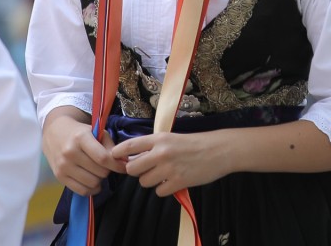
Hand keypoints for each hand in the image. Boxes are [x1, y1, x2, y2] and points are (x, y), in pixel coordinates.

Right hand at [42, 109, 124, 196]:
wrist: (54, 132)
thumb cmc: (79, 132)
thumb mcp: (95, 132)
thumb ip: (110, 146)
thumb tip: (123, 163)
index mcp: (80, 138)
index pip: (103, 158)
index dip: (117, 165)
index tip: (123, 167)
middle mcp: (70, 152)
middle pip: (100, 172)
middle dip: (107, 170)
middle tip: (105, 165)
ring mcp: (63, 166)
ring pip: (93, 183)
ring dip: (99, 180)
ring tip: (97, 171)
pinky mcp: (59, 176)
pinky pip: (82, 191)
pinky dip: (91, 189)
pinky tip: (92, 180)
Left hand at [111, 132, 228, 197]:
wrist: (217, 151)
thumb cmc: (193, 143)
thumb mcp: (170, 138)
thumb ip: (152, 146)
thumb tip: (131, 157)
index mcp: (158, 139)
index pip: (129, 146)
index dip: (117, 153)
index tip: (114, 158)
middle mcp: (161, 153)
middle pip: (132, 169)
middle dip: (136, 172)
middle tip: (145, 170)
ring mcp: (169, 168)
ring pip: (144, 182)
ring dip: (150, 181)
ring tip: (162, 175)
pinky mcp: (178, 182)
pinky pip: (159, 192)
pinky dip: (163, 189)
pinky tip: (172, 182)